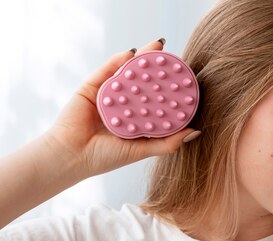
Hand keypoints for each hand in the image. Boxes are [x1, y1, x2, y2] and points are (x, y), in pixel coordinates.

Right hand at [45, 40, 198, 177]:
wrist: (72, 156)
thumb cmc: (106, 157)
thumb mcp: (142, 150)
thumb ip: (168, 142)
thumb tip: (196, 131)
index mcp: (137, 119)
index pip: (157, 100)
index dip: (171, 90)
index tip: (187, 80)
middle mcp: (124, 104)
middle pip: (144, 82)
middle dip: (158, 68)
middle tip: (174, 57)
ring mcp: (108, 94)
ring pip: (128, 72)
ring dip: (142, 58)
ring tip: (158, 46)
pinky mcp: (92, 87)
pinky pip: (106, 70)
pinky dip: (119, 60)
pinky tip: (132, 53)